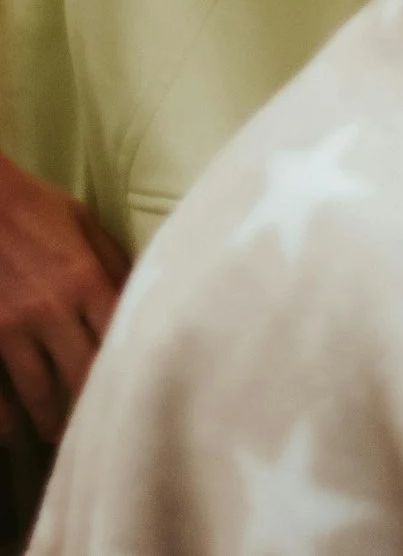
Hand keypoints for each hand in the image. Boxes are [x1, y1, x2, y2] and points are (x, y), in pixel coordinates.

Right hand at [0, 153, 126, 449]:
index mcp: (86, 280)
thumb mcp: (85, 225)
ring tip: (62, 436)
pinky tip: (13, 431)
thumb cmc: (35, 208)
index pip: (121, 338)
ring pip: (38, 391)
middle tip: (107, 426)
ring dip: (52, 419)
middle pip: (84, 374)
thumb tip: (146, 294)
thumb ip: (114, 264)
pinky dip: (4, 416)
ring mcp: (9, 326)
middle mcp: (50, 309)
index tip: (147, 390)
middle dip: (96, 405)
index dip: (134, 369)